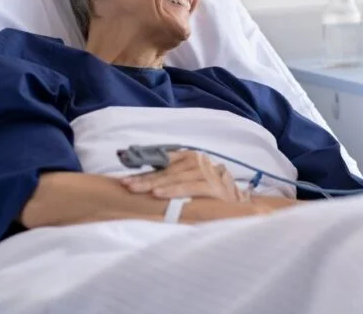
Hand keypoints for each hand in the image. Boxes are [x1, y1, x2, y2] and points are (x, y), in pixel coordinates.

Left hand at [119, 150, 246, 202]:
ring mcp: (207, 172)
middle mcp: (198, 161)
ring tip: (137, 189)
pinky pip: (189, 187)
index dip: (143, 169)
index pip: (162, 162)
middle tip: (125, 184)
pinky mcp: (214, 187)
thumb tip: (141, 181)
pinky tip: (159, 195)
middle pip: (165, 170)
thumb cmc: (208, 194)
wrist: (238, 205)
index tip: (124, 175)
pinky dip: (173, 191)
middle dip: (143, 178)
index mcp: (190, 157)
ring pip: (175, 177)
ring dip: (154, 183)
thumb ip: (169, 178)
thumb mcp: (188, 181)